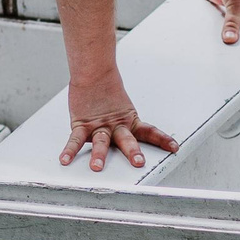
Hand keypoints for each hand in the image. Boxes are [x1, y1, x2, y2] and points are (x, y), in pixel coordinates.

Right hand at [59, 72, 177, 170]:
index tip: (174, 148)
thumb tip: (133, 135)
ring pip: (100, 141)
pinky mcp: (81, 124)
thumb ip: (126, 122)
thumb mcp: (122, 107)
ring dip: (99, 155)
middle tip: (138, 163)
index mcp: (129, 121)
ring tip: (96, 167)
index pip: (149, 131)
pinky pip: (75, 139)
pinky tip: (64, 160)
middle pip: (126, 139)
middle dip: (132, 151)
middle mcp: (116, 125)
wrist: (93, 71)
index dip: (162, 139)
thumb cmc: (106, 90)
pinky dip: (69, 150)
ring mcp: (98, 126)